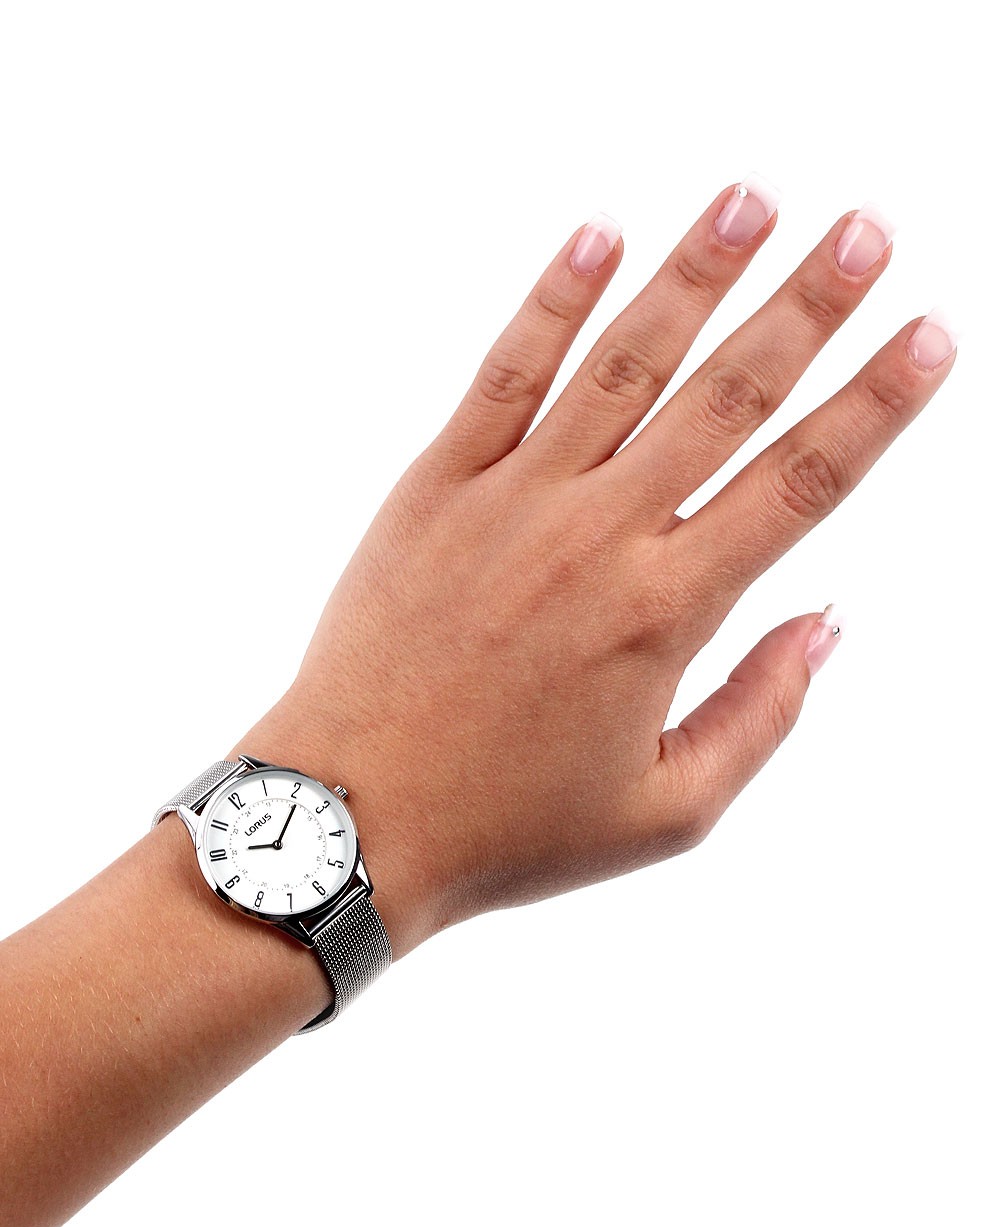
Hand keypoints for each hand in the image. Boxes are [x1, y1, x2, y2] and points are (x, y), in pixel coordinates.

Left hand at [238, 180, 954, 958]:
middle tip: (866, 230)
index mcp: (665, 613)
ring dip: (694, 275)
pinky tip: (599, 235)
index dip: (875, 407)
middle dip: (808, 307)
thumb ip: (760, 715)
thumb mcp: (667, 812)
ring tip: (753, 200)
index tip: (929, 338)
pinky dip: (553, 301)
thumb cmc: (511, 827)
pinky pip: (503, 374)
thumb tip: (826, 622)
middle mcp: (598, 536)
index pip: (799, 485)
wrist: (353, 818)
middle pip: (726, 398)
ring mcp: (512, 500)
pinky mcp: (435, 487)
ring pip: (623, 363)